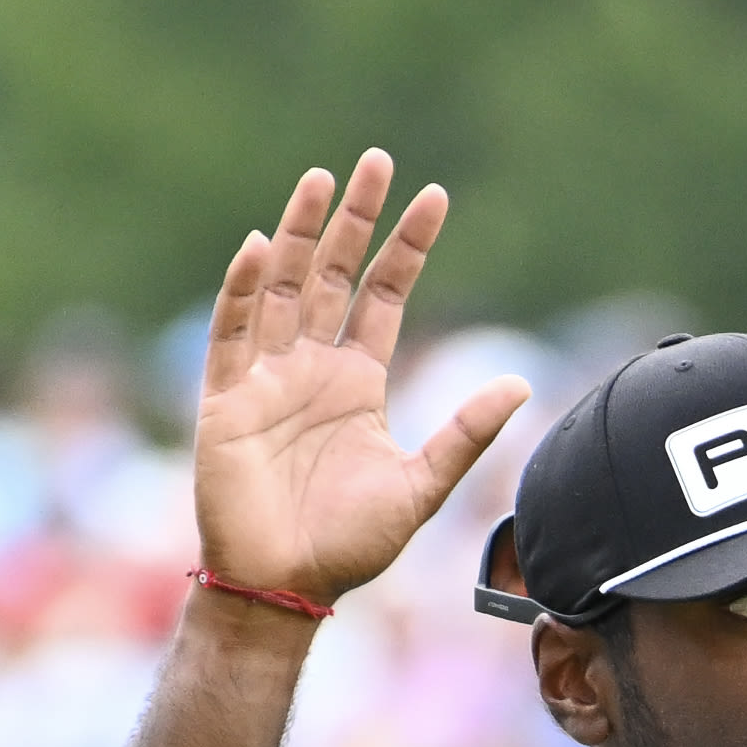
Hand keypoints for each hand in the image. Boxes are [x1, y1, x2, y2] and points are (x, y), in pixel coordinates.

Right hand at [190, 150, 526, 606]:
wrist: (286, 585)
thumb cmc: (350, 544)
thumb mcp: (421, 485)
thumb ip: (464, 433)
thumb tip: (521, 382)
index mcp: (359, 382)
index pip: (386, 295)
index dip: (407, 247)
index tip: (434, 197)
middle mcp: (312, 368)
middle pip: (335, 275)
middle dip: (355, 220)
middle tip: (375, 161)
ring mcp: (267, 379)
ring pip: (284, 287)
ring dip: (301, 234)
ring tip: (321, 180)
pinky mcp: (226, 400)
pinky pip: (233, 333)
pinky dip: (244, 290)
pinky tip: (261, 246)